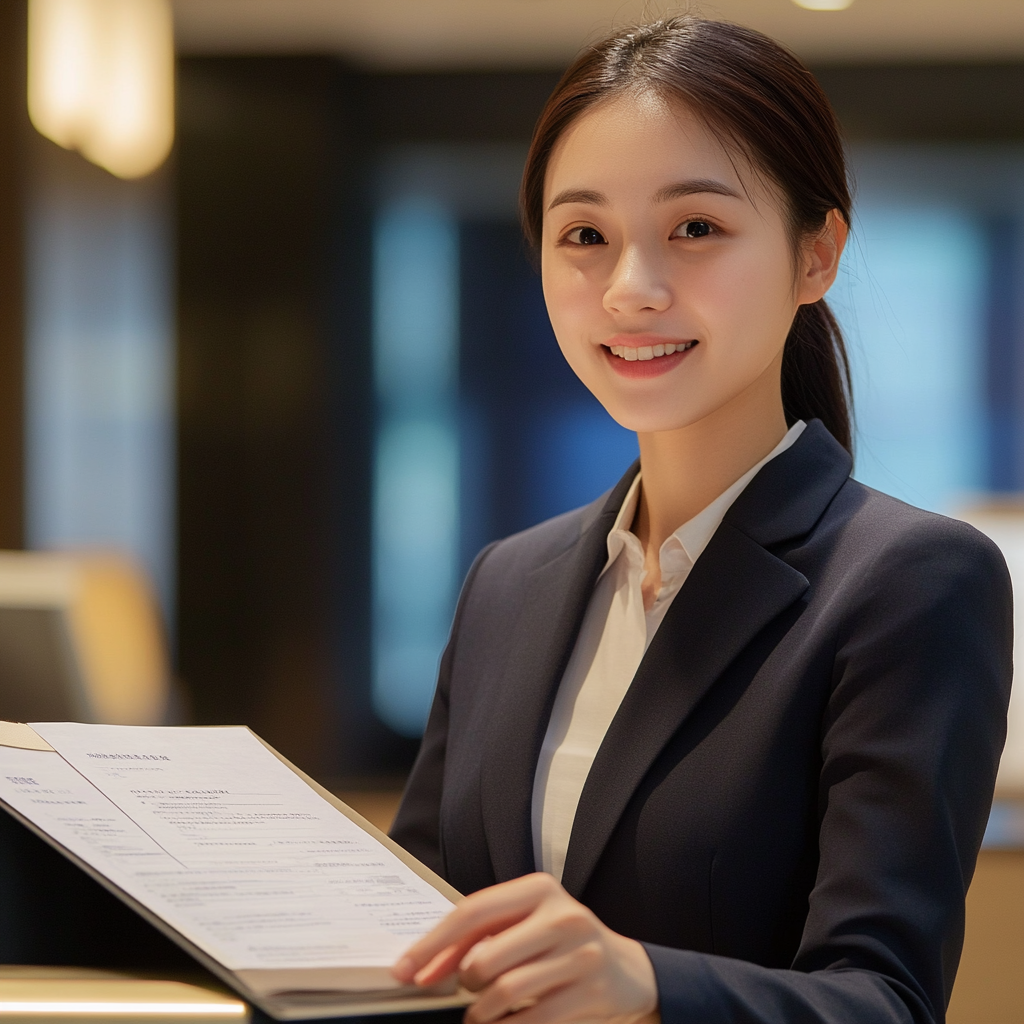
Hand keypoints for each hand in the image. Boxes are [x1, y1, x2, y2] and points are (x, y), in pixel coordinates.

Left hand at [392, 872, 658, 1023]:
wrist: (627, 970)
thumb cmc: (560, 943)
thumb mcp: (526, 923)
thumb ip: (480, 936)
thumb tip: (423, 968)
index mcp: (539, 889)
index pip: (473, 912)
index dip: (433, 944)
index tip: (403, 971)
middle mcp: (562, 916)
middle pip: (484, 958)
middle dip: (464, 983)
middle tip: (466, 990)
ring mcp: (580, 954)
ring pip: (504, 993)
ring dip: (480, 1012)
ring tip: (480, 1014)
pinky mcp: (591, 992)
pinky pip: (530, 1020)